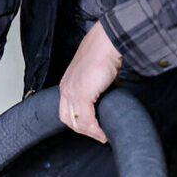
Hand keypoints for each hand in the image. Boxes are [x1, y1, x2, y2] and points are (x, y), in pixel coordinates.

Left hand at [58, 21, 122, 143]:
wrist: (109, 39)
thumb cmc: (105, 49)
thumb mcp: (98, 70)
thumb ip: (99, 83)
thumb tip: (110, 90)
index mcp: (67, 82)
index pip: (66, 110)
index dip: (77, 121)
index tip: (91, 127)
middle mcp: (66, 88)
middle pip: (68, 119)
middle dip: (82, 130)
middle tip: (98, 135)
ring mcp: (72, 92)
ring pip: (77, 122)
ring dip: (91, 133)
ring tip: (103, 137)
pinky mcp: (82, 95)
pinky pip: (87, 120)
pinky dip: (96, 130)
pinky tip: (104, 134)